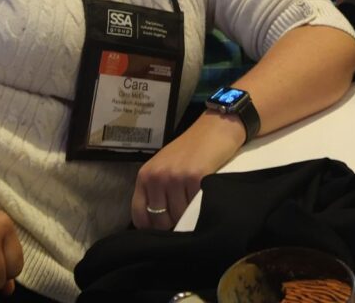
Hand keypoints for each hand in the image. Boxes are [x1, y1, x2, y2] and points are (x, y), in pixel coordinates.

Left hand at [131, 112, 244, 229]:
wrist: (215, 128)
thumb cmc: (191, 149)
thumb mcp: (165, 166)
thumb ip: (156, 190)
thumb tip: (158, 223)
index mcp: (145, 175)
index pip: (140, 216)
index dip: (152, 227)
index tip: (165, 227)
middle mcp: (157, 176)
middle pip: (160, 220)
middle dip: (172, 223)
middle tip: (184, 214)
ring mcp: (176, 177)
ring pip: (179, 216)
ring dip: (188, 215)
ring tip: (195, 201)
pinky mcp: (195, 177)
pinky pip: (195, 206)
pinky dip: (200, 206)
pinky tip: (204, 194)